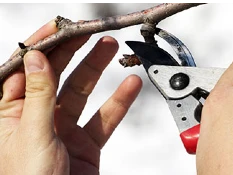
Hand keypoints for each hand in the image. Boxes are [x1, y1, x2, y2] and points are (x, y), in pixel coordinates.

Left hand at [0, 20, 141, 174]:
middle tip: (90, 33)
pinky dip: (119, 102)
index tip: (59, 28)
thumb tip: (38, 59)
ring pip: (82, 91)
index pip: (25, 70)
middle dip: (74, 52)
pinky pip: (104, 117)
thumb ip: (38, 95)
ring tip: (111, 49)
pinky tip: (129, 86)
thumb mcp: (31, 134)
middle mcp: (37, 117)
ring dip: (97, 69)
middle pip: (57, 75)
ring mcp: (63, 129)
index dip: (42, 46)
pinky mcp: (85, 142)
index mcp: (10, 114)